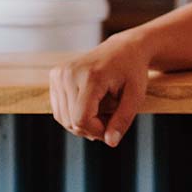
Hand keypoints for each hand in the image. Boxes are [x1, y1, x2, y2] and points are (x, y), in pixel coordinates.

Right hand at [49, 32, 150, 146]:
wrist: (124, 48)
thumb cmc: (132, 72)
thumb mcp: (136, 97)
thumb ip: (123, 120)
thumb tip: (110, 142)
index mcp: (90, 76)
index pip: (81, 119)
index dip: (96, 131)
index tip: (112, 126)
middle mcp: (70, 73)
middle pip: (71, 120)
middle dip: (91, 128)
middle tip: (110, 119)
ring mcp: (60, 73)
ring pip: (62, 118)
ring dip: (82, 123)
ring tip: (102, 112)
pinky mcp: (55, 75)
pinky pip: (59, 110)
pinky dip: (73, 115)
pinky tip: (90, 107)